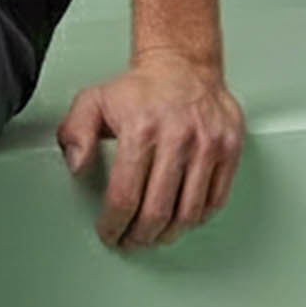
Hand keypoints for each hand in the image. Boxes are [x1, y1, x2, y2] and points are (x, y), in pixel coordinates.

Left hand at [57, 50, 245, 248]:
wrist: (183, 64)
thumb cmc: (139, 89)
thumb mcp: (92, 102)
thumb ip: (75, 134)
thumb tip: (77, 166)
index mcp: (141, 130)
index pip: (125, 195)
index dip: (114, 223)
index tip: (109, 232)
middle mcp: (178, 139)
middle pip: (158, 210)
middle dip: (140, 236)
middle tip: (130, 242)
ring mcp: (208, 145)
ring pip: (189, 211)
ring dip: (169, 234)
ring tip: (154, 237)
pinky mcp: (230, 149)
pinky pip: (216, 199)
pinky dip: (197, 218)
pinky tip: (181, 221)